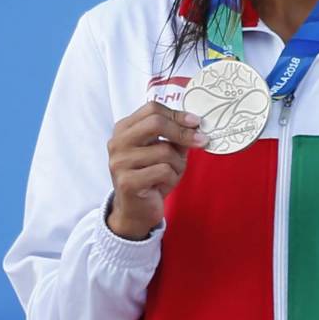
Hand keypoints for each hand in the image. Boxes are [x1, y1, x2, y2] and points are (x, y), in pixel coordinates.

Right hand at [106, 101, 207, 239]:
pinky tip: (163, 185)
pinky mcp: (127, 182)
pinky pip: (163, 171)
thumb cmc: (152, 177)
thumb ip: (176, 136)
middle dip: (183, 132)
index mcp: (124, 129)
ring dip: (178, 164)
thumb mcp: (165, 151)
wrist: (136, 211)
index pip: (152, 109)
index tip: (196, 122)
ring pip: (164, 151)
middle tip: (201, 140)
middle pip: (155, 123)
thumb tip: (196, 124)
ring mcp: (119, 162)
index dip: (178, 114)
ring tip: (172, 173)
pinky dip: (172, 178)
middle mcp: (117, 142)